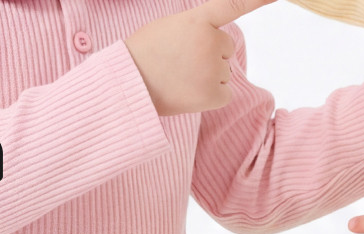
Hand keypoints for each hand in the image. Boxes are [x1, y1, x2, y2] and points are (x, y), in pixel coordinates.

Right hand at [125, 0, 276, 116]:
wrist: (128, 86)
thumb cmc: (145, 54)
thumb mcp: (172, 27)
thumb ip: (198, 28)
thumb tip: (218, 45)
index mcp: (198, 20)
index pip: (235, 4)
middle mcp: (211, 43)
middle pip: (225, 49)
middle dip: (208, 55)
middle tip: (179, 61)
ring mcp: (213, 71)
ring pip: (224, 72)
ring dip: (207, 76)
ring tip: (179, 77)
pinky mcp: (214, 96)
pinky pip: (224, 94)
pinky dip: (210, 96)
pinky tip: (189, 92)